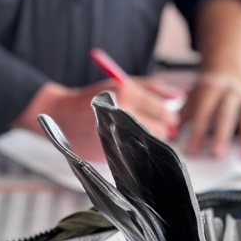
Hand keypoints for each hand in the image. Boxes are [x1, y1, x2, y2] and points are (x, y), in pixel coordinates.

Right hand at [16, 78, 181, 160]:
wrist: (61, 115)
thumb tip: (180, 96)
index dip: (170, 116)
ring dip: (148, 142)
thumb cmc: (95, 97)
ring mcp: (112, 137)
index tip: (171, 119)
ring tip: (138, 135)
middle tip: (157, 129)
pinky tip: (124, 144)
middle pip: (158, 131)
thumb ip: (153, 88)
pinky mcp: (106, 153)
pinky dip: (132, 152)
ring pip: (146, 147)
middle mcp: (119, 116)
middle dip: (161, 131)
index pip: (161, 110)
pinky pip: (131, 157)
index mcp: (124, 95)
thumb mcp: (122, 84)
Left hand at [181, 72, 240, 157]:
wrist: (226, 70)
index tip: (192, 151)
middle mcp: (230, 93)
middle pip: (226, 115)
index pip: (203, 112)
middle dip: (222, 136)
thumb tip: (170, 136)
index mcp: (211, 88)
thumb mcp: (191, 97)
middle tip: (218, 154)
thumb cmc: (207, 90)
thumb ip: (182, 116)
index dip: (196, 132)